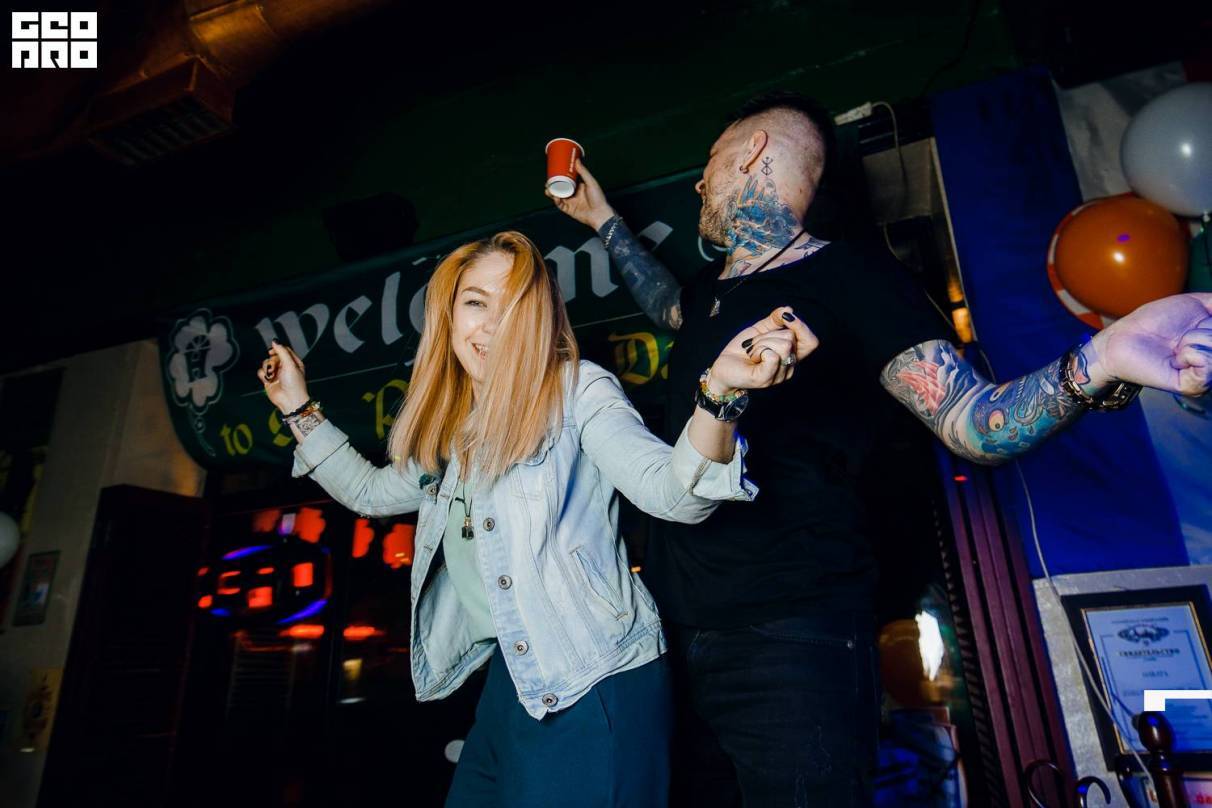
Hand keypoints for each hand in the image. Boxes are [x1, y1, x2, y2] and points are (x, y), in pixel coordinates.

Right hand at [258, 341, 310, 413]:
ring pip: (266, 363)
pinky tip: (268, 379)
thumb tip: (275, 341)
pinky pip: (261, 372)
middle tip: (276, 367)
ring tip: (272, 375)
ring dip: (267, 368)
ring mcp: (276, 373)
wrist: (289, 400)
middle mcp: (285, 367)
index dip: (277, 349)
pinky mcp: (268, 380)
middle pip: (273, 356)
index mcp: (293, 362)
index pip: (284, 350)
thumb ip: (282, 351)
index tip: (272, 351)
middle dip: (272, 361)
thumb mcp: (290, 364)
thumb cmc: (294, 384)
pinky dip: (263, 375)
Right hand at [546, 159, 615, 230]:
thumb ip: (583, 172)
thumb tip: (577, 160)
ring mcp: (571, 202)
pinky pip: (560, 205)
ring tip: (548, 189)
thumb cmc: (598, 198)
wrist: (600, 214)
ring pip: (558, 196)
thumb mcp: (591, 182)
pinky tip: (556, 197)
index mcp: (578, 186)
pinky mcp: (569, 209)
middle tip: (548, 182)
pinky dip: (556, 201)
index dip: (560, 177)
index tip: (553, 172)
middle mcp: (573, 194)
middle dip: (553, 185)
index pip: (567, 180)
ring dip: (552, 193)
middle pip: (560, 188)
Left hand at [708, 307, 819, 393]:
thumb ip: (776, 319)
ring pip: (783, 346)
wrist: (724, 365)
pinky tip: (753, 357)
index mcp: (791, 355)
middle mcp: (789, 367)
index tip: (786, 316)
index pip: (811, 342)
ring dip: (761, 343)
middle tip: (755, 343)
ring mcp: (779, 375)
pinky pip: (772, 356)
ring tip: (753, 351)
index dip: (802, 327)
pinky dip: (759, 351)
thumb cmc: (743, 349)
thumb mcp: (761, 329)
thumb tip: (789, 309)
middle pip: (791, 338)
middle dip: (769, 334)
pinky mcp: (766, 379)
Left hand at [1085, 293, 1211, 396]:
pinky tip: (1176, 357)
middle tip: (1184, 337)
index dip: (1210, 326)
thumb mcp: (1198, 305)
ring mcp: (1208, 377)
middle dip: (1206, 329)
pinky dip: (1191, 352)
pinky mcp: (1194, 387)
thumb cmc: (1157, 321)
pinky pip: (1208, 362)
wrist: (1125, 337)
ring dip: (1195, 339)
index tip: (1197, 326)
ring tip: (1178, 346)